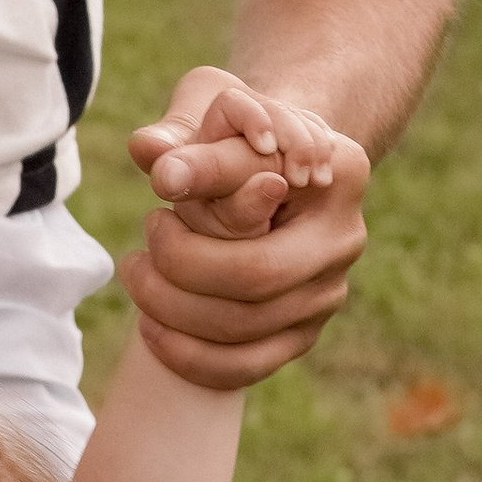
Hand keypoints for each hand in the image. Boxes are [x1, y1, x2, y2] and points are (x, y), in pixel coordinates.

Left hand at [120, 65, 368, 389]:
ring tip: (136, 272)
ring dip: (172, 308)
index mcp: (340, 170)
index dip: (205, 198)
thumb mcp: (213, 113)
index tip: (160, 186)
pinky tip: (151, 327)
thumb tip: (149, 154)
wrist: (264, 170)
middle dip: (181, 266)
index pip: (264, 194)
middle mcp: (345, 237)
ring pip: (244, 328)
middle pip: (256, 276)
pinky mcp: (302, 334)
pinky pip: (246, 367)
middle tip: (145, 235)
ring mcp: (328, 293)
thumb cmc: (233, 134)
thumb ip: (186, 135)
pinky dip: (189, 356)